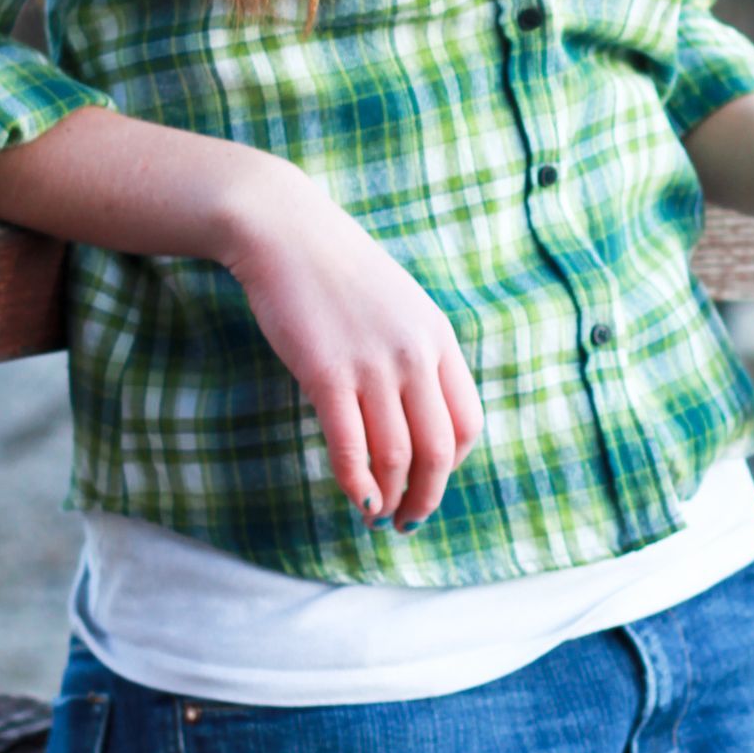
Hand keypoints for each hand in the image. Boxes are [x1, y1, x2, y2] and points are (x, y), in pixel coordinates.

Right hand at [221, 165, 485, 530]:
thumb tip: (417, 412)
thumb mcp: (399, 306)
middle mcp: (415, 354)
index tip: (431, 480)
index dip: (454, 465)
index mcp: (439, 338)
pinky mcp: (327, 373)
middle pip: (439, 448)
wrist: (285, 231)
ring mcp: (373, 364)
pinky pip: (350, 445)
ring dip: (391, 498)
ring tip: (379, 517)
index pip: (469, 422)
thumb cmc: (337, 271)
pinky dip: (357, 483)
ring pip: (397, 454)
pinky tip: (357, 501)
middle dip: (428, 495)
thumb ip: (416, 353)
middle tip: (410, 520)